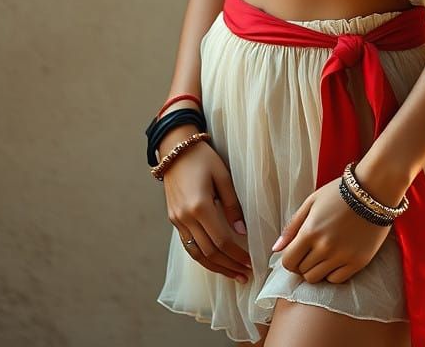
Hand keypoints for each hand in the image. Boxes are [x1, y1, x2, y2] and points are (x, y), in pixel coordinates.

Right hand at [162, 134, 253, 283]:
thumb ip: (232, 205)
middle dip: (228, 266)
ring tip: (233, 275)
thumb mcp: (223, 176)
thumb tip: (242, 232)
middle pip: (209, 252)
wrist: (175, 149)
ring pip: (196, 254)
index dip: (236, 255)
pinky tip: (215, 262)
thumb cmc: (203, 158)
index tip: (251, 262)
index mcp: (200, 206)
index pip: (221, 241)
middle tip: (245, 275)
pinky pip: (188, 245)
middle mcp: (185, 218)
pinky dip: (202, 257)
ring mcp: (177, 220)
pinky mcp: (173, 220)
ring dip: (215, 267)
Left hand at [271, 179, 392, 283]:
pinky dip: (332, 273)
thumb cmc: (339, 193)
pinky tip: (336, 258)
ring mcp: (342, 256)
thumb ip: (292, 227)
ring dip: (316, 269)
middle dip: (303, 263)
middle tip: (312, 250)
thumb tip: (275, 249)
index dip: (289, 259)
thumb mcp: (311, 202)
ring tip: (324, 253)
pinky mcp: (358, 262)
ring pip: (317, 279)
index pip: (288, 262)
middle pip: (302, 272)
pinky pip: (336, 280)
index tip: (296, 251)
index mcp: (310, 232)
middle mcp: (324, 248)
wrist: (373, 191)